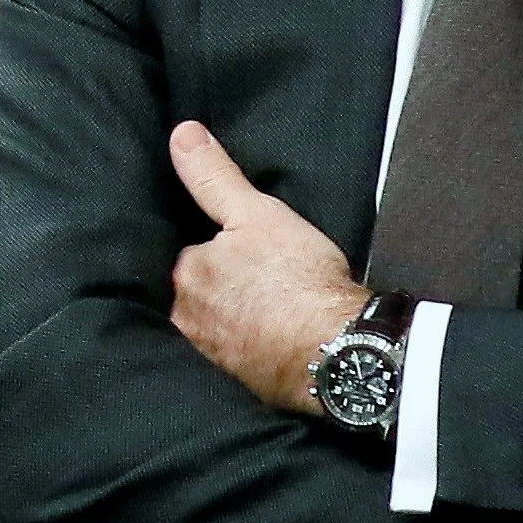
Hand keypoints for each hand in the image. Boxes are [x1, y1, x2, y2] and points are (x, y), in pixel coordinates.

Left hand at [167, 123, 370, 414]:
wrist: (341, 350)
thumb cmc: (300, 280)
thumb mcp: (256, 213)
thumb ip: (213, 177)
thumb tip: (181, 135)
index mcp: (185, 275)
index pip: (189, 256)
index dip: (215, 252)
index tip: (238, 256)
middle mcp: (186, 320)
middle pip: (195, 295)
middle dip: (216, 291)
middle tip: (254, 287)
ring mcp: (210, 358)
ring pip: (212, 330)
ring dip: (228, 324)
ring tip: (262, 317)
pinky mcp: (238, 387)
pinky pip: (234, 362)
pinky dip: (245, 354)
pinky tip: (267, 347)